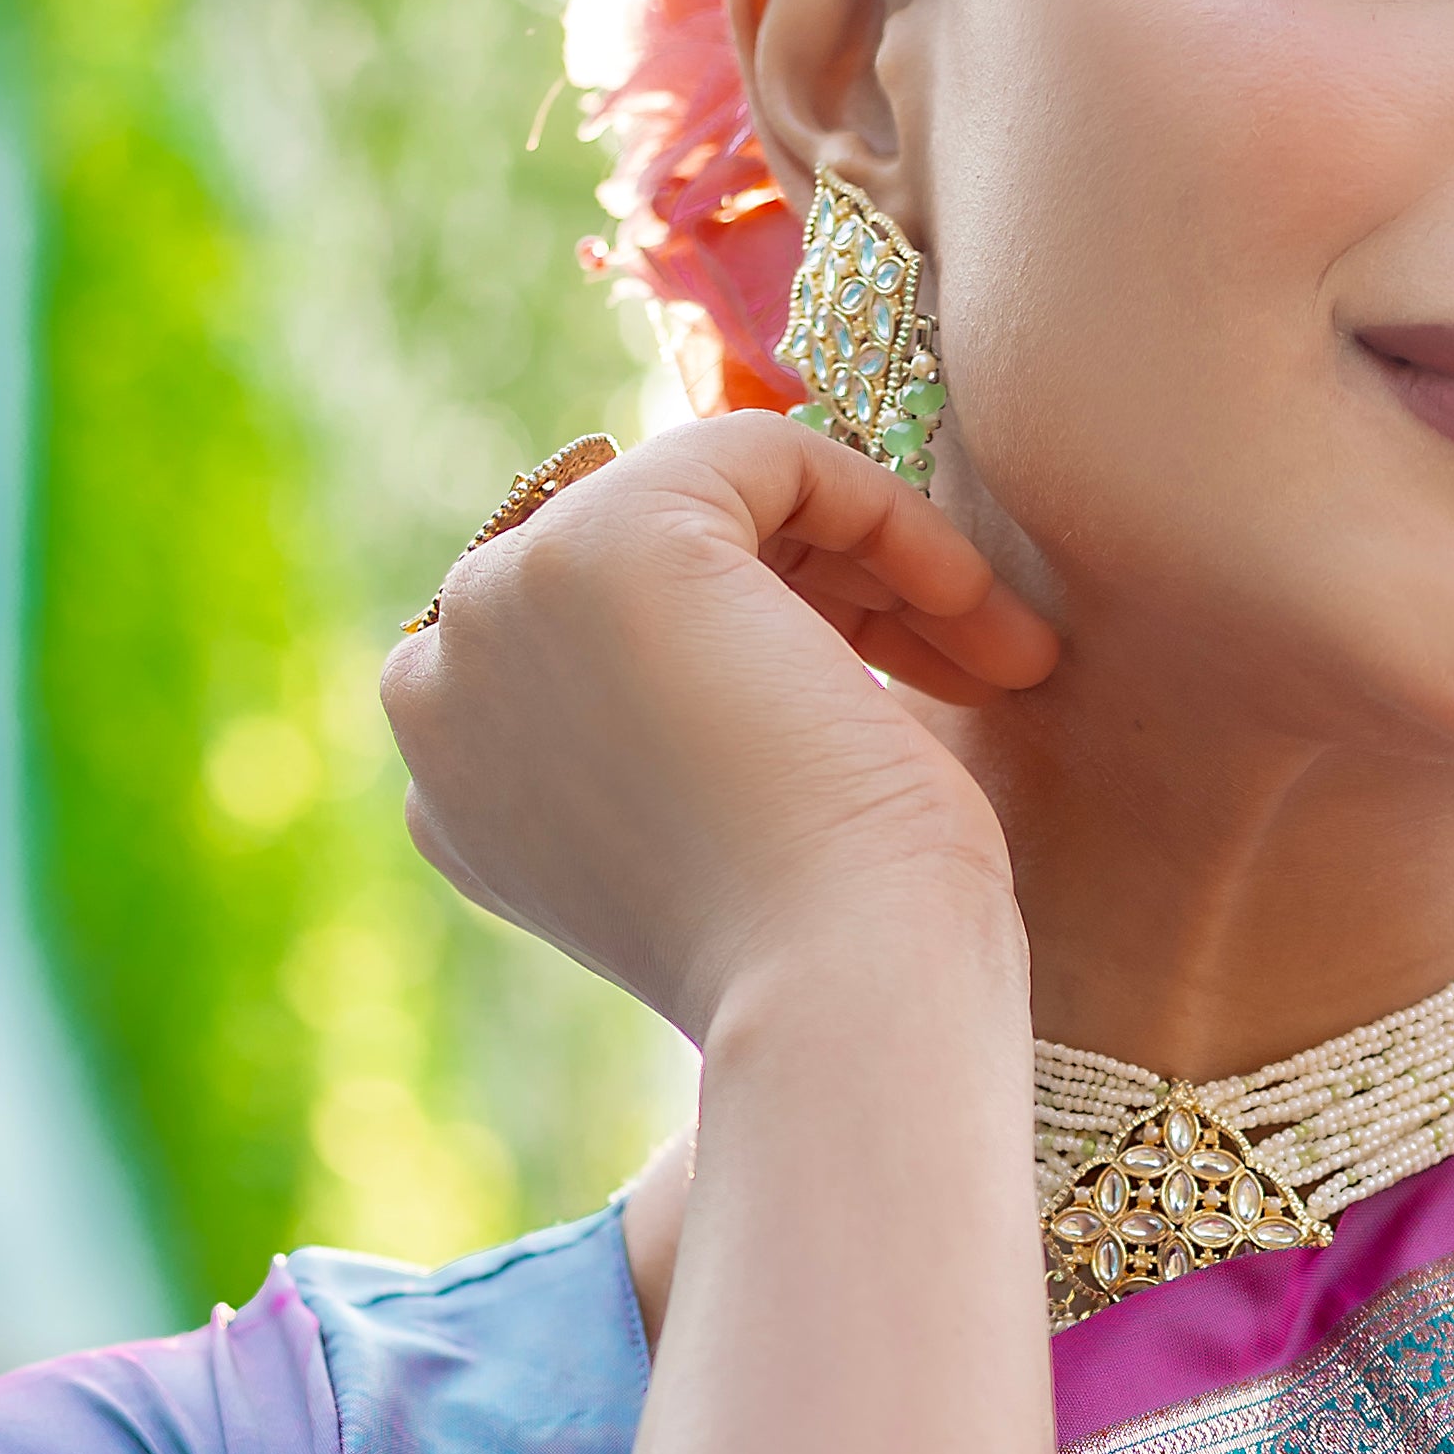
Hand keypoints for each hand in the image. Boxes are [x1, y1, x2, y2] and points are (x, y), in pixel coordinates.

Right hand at [383, 413, 1064, 1038]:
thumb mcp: (728, 832)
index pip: (609, 642)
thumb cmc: (828, 960)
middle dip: (832, 599)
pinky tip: (973, 609)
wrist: (841, 997)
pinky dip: (886, 515)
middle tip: (975, 667)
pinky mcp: (604, 539)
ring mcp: (507, 604)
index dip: (768, 649)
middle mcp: (446, 691)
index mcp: (457, 787)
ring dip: (879, 569)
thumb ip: (687, 727)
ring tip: (1006, 656)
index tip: (893, 706)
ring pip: (717, 508)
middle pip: (655, 564)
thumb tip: (753, 621)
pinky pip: (766, 455)